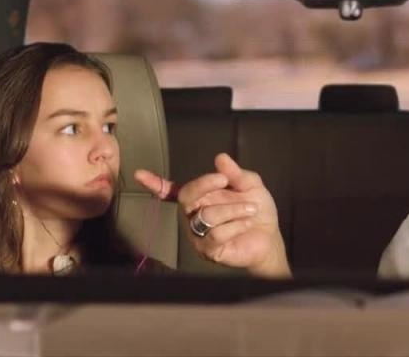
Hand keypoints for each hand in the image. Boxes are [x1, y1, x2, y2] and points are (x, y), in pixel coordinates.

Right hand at [134, 153, 290, 277]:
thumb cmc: (256, 211)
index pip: (172, 190)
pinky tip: (247, 224)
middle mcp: (194, 215)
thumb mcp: (250, 185)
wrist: (269, 238)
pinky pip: (216, 233)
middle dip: (205, 184)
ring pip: (206, 215)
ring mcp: (199, 234)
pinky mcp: (208, 250)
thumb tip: (220, 158)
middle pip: (187, 196)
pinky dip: (236, 225)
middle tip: (225, 181)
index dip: (155, 183)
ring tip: (251, 210)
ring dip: (233, 209)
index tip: (139, 174)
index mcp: (201, 197)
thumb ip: (235, 173)